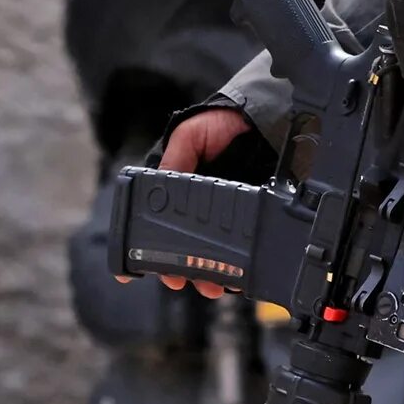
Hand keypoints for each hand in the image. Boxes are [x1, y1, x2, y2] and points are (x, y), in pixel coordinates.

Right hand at [137, 106, 253, 298]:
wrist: (263, 118)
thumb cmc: (220, 121)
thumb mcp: (188, 135)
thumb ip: (173, 160)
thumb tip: (158, 186)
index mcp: (177, 186)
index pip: (157, 222)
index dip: (148, 248)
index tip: (140, 269)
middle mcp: (198, 204)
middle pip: (185, 245)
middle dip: (182, 268)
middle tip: (181, 281)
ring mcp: (224, 212)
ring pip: (212, 251)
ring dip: (209, 272)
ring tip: (211, 285)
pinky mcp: (249, 213)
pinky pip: (240, 244)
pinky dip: (237, 263)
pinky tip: (236, 275)